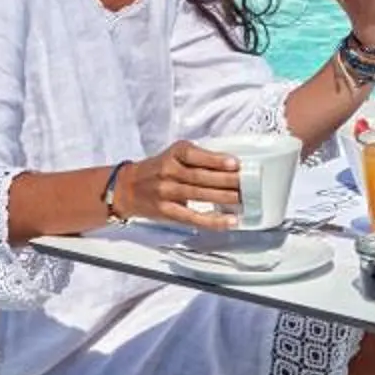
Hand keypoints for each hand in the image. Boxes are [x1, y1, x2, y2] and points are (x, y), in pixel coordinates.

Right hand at [120, 139, 245, 229]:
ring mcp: (167, 192)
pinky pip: (193, 217)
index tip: (235, 163)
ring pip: (199, 195)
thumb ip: (198, 158)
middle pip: (201, 176)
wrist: (126, 188)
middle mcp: (169, 171)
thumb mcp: (174, 155)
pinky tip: (228, 221)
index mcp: (174, 153)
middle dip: (227, 180)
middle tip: (247, 182)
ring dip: (224, 198)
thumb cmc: (157, 169)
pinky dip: (213, 220)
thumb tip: (230, 165)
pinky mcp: (167, 211)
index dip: (216, 160)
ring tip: (242, 199)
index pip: (196, 155)